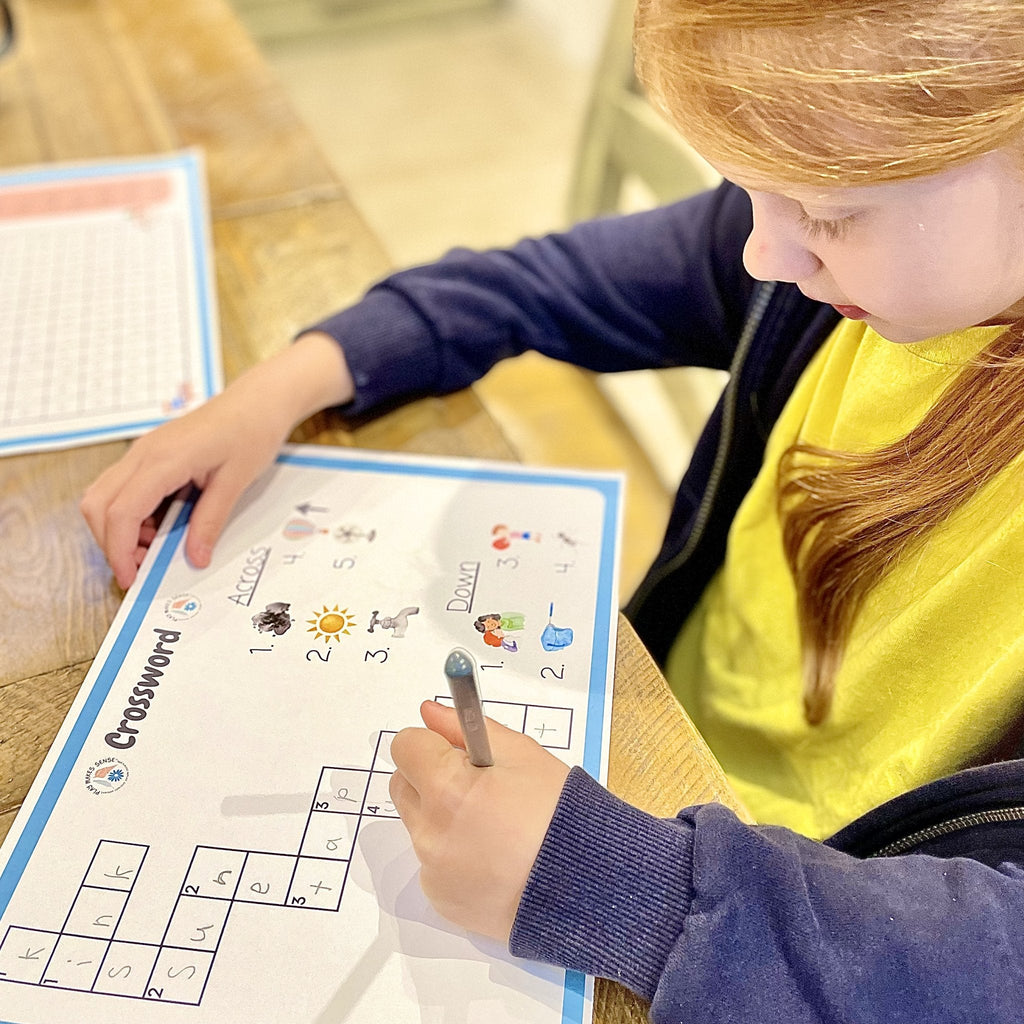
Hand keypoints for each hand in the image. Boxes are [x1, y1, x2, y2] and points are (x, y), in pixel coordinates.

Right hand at [81, 333, 353, 587]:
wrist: (256, 401)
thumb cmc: (251, 433)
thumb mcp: (236, 482)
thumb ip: (211, 521)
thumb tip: (195, 559)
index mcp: (163, 460)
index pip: (121, 512)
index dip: (120, 550)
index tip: (131, 579)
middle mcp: (143, 454)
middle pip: (98, 505)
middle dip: (111, 543)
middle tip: (140, 569)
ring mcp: (142, 452)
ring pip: (103, 496)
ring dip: (119, 528)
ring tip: (154, 549)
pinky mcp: (149, 454)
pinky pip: (122, 488)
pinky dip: (130, 514)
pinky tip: (161, 527)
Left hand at [389, 700, 569, 942]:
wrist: (585, 886)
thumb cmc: (558, 813)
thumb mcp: (521, 755)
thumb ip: (465, 729)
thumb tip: (428, 712)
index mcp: (446, 788)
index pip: (405, 747)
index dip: (431, 744)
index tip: (457, 753)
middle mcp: (430, 831)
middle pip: (404, 785)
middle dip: (430, 778)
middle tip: (476, 787)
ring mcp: (432, 869)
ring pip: (419, 825)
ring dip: (442, 817)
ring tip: (492, 828)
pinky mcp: (440, 899)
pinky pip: (432, 863)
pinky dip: (453, 855)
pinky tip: (492, 859)